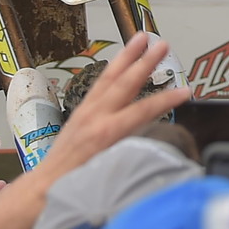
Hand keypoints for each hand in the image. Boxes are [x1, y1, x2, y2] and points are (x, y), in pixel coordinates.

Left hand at [33, 31, 190, 181]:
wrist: (43, 190)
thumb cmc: (74, 188)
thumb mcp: (108, 174)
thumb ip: (132, 157)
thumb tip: (156, 151)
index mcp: (104, 134)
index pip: (143, 111)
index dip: (166, 100)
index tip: (186, 92)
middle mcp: (95, 118)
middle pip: (125, 83)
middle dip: (145, 62)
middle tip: (162, 44)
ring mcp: (86, 113)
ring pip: (109, 78)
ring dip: (127, 57)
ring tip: (140, 38)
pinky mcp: (80, 113)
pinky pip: (98, 85)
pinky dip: (111, 70)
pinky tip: (119, 62)